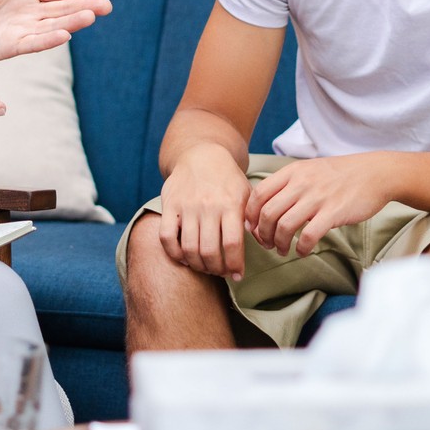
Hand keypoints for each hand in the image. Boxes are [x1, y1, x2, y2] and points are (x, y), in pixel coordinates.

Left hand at [0, 0, 111, 78]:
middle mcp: (30, 12)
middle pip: (62, 8)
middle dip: (84, 6)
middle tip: (107, 5)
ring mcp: (23, 30)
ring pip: (53, 25)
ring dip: (72, 22)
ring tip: (91, 16)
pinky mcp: (12, 46)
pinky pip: (33, 42)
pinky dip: (49, 39)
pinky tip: (65, 36)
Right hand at [156, 150, 252, 278]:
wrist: (202, 154)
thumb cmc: (228, 179)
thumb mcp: (247, 194)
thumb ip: (254, 219)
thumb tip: (263, 244)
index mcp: (231, 204)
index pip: (232, 244)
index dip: (234, 266)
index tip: (238, 275)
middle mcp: (208, 206)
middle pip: (209, 251)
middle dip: (216, 269)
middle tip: (220, 272)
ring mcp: (186, 206)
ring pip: (188, 248)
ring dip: (198, 265)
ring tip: (205, 267)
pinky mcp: (169, 205)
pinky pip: (166, 237)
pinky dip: (174, 253)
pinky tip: (185, 257)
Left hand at [245, 156, 388, 256]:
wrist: (375, 173)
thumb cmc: (341, 175)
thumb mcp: (310, 169)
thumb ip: (288, 184)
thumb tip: (266, 207)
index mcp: (293, 172)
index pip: (258, 194)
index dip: (250, 215)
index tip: (253, 228)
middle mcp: (302, 183)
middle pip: (267, 213)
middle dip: (262, 234)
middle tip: (267, 244)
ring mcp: (317, 198)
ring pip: (284, 226)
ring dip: (279, 244)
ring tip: (282, 250)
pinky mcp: (333, 213)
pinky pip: (308, 236)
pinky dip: (302, 248)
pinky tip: (303, 251)